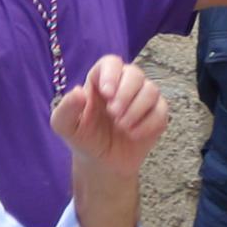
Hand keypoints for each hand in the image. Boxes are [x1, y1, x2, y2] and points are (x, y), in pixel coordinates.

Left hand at [51, 55, 164, 170]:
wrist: (102, 163)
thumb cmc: (84, 138)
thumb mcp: (65, 126)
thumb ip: (66, 108)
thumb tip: (78, 92)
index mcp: (100, 81)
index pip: (111, 63)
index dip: (112, 74)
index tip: (107, 94)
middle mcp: (123, 85)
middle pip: (135, 73)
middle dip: (126, 94)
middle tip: (114, 114)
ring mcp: (142, 98)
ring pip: (151, 90)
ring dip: (137, 110)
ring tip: (122, 127)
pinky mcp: (156, 114)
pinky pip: (161, 110)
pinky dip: (148, 124)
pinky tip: (133, 135)